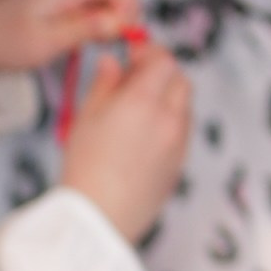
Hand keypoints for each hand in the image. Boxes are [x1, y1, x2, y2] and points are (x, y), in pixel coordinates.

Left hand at [0, 0, 142, 79]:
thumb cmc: (4, 41)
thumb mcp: (45, 41)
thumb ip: (83, 29)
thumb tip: (119, 23)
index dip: (130, 4)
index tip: (125, 33)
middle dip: (125, 13)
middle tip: (119, 43)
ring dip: (114, 19)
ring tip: (103, 44)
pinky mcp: (66, 2)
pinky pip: (95, 7)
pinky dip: (101, 22)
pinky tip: (92, 41)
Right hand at [59, 38, 191, 241]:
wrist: (98, 218)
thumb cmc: (85, 169)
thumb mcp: (86, 117)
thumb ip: (104, 84)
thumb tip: (113, 63)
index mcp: (145, 101)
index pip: (163, 60)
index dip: (148, 52)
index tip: (132, 54)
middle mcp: (170, 119)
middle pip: (181, 80)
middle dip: (162, 73)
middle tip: (135, 79)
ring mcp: (179, 144)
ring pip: (184, 107)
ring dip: (167, 98)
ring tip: (135, 110)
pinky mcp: (179, 165)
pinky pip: (181, 133)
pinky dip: (169, 123)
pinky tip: (141, 136)